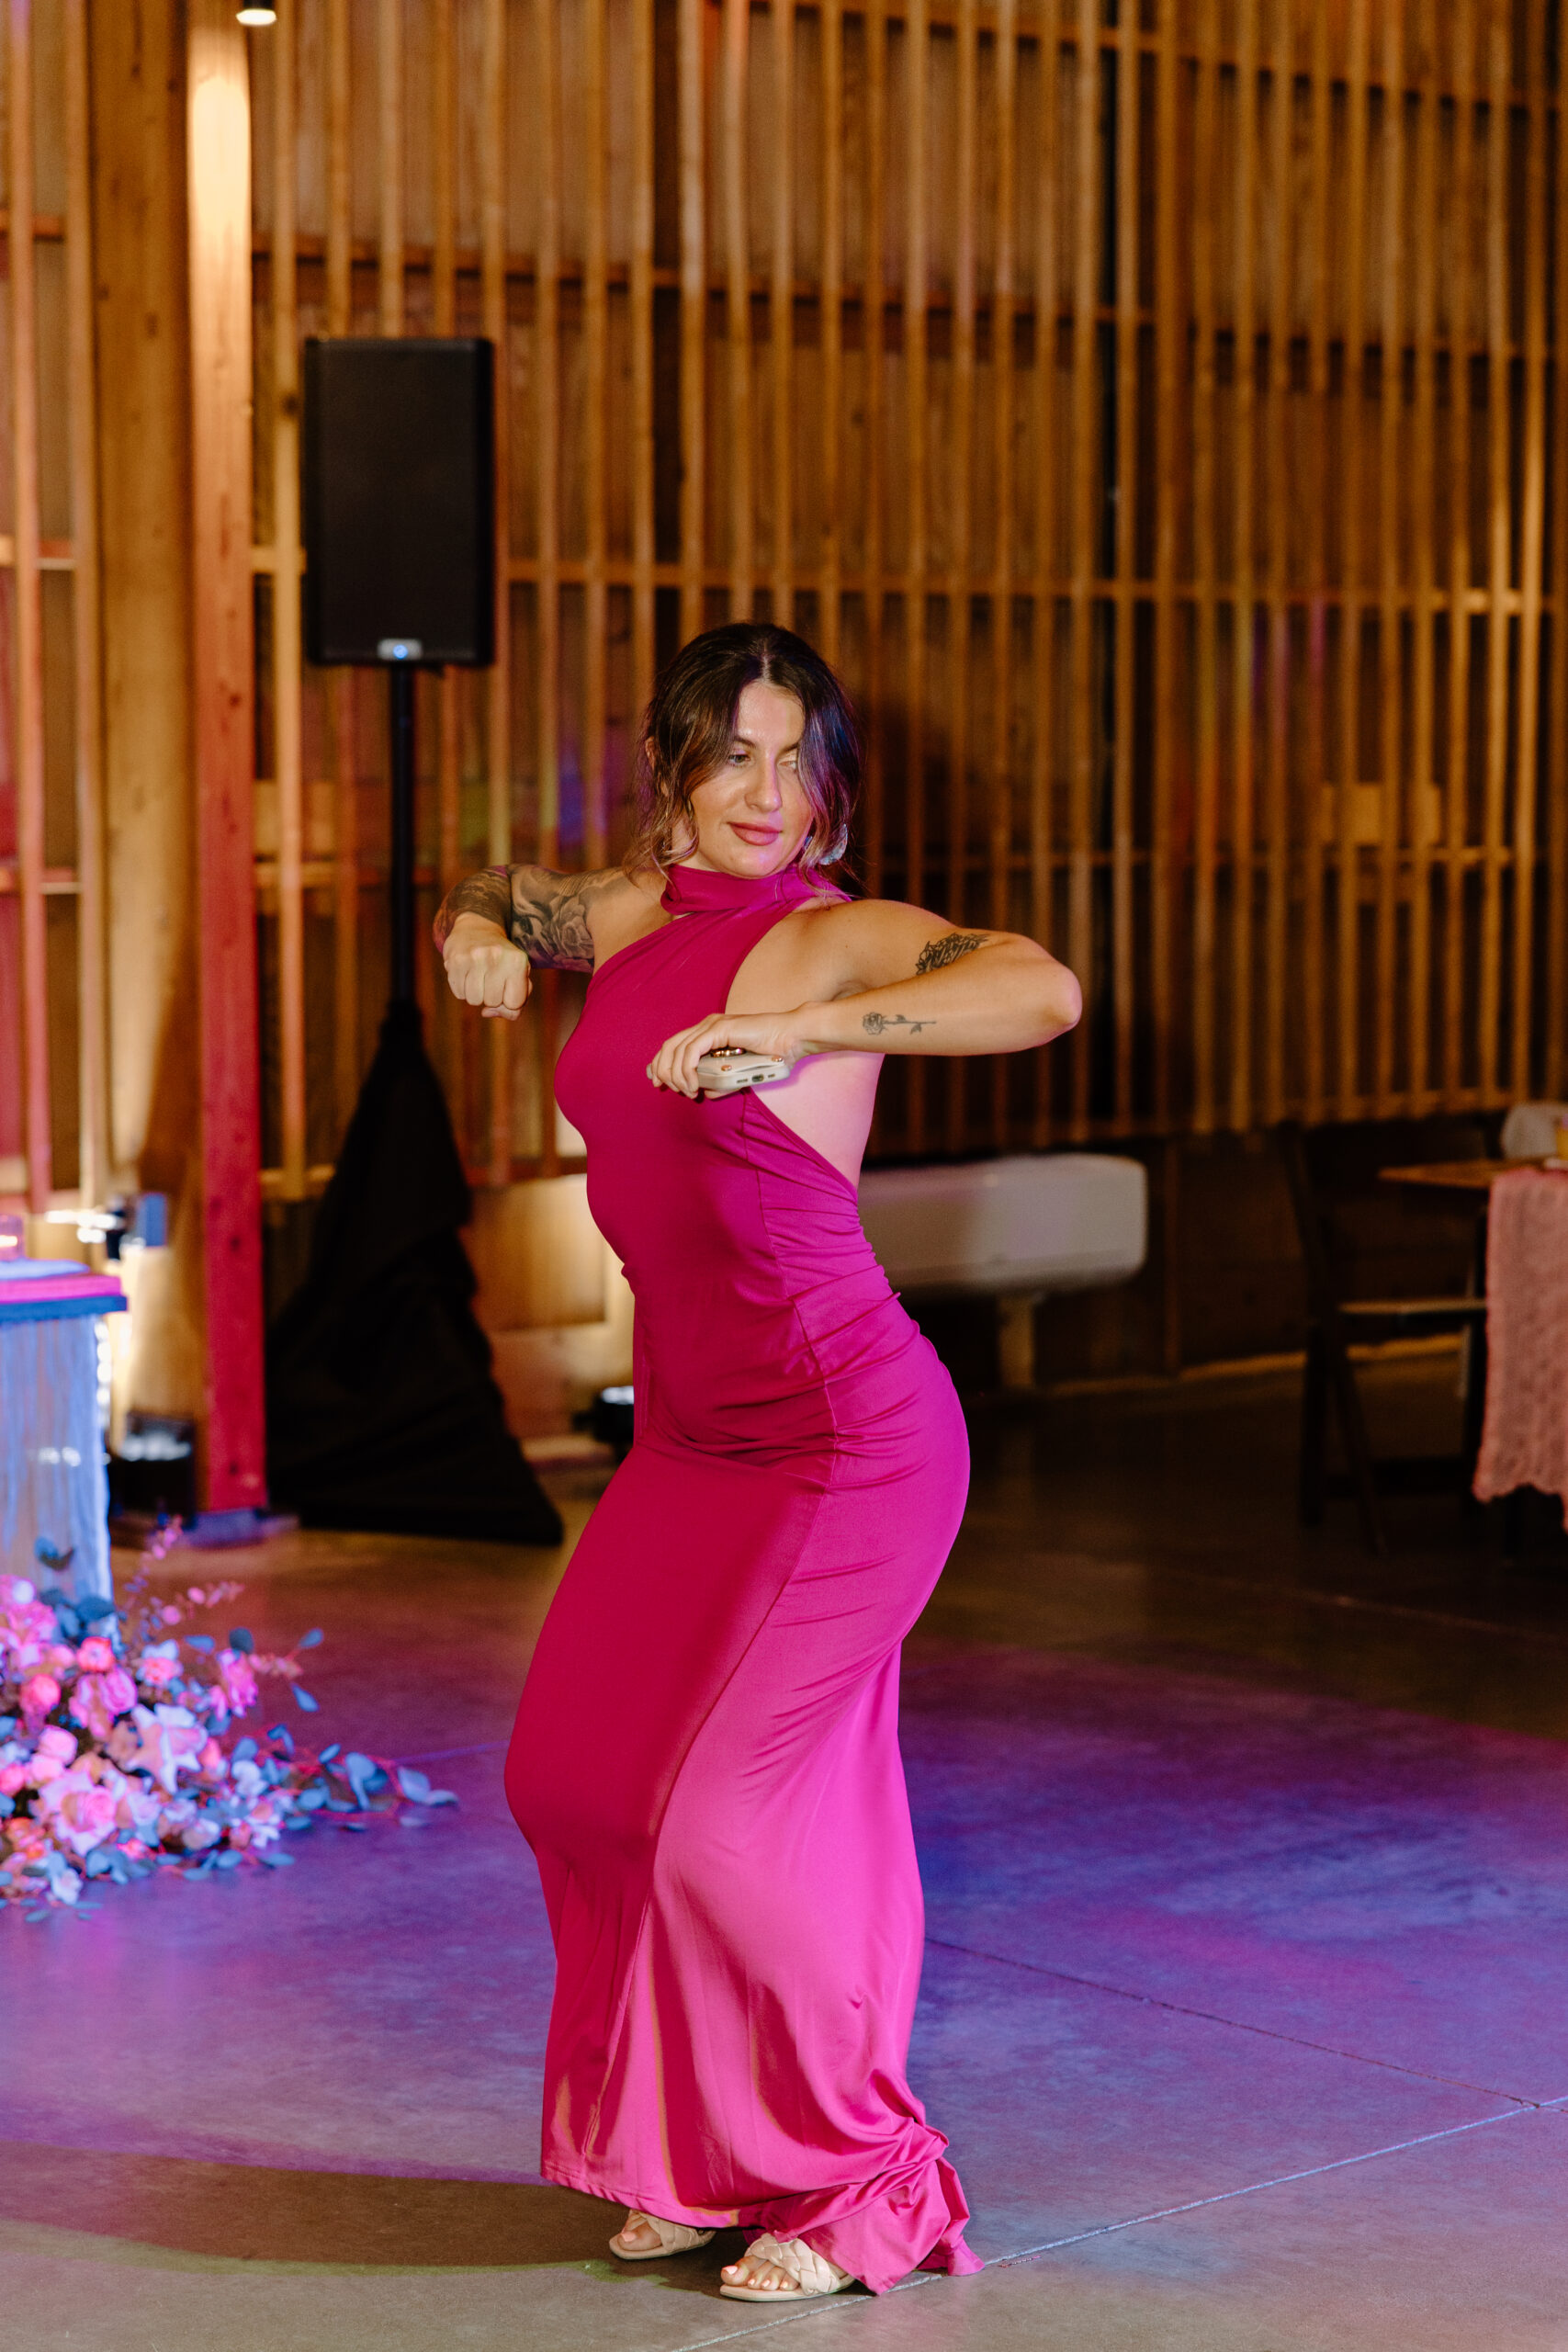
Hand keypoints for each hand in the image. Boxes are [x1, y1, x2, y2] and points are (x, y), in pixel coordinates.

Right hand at [443, 913, 530, 1019]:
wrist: (476, 929)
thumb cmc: (502, 960)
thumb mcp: (518, 977)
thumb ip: (515, 1004)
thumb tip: (487, 1013)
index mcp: (518, 960)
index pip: (515, 1004)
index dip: (509, 1001)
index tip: (506, 986)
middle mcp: (497, 956)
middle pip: (492, 1002)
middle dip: (491, 996)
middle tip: (490, 977)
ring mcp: (475, 957)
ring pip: (474, 1001)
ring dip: (475, 994)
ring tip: (478, 975)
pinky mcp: (456, 960)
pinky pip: (458, 994)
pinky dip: (462, 988)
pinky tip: (466, 973)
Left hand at [647, 1008, 817, 1096]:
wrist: (792, 1039)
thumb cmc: (772, 1054)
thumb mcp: (740, 1074)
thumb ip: (722, 1082)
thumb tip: (707, 1094)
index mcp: (709, 1032)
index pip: (673, 1045)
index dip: (660, 1063)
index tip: (657, 1082)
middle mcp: (706, 1025)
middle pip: (669, 1046)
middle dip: (661, 1070)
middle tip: (666, 1089)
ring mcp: (711, 1025)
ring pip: (677, 1050)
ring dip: (677, 1076)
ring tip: (688, 1092)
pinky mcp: (719, 1029)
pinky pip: (692, 1051)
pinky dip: (688, 1070)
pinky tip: (694, 1085)